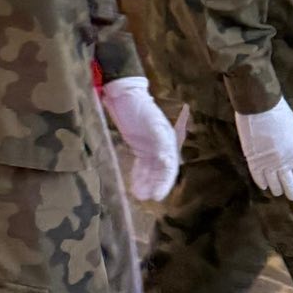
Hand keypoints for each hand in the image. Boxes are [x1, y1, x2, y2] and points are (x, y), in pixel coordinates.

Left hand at [100, 76, 180, 200]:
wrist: (123, 94)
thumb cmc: (139, 108)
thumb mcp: (152, 124)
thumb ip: (160, 141)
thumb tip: (166, 160)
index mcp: (168, 141)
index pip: (169, 168)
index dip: (164, 183)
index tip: (157, 196)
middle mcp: (161, 146)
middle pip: (160, 172)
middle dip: (154, 185)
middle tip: (145, 197)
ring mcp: (149, 147)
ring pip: (150, 170)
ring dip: (145, 182)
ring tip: (138, 194)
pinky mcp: (137, 146)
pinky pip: (140, 165)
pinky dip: (138, 175)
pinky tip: (133, 184)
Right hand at [236, 102, 292, 199]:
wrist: (260, 107)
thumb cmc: (283, 116)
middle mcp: (281, 163)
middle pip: (288, 184)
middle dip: (292, 192)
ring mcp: (266, 162)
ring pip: (273, 183)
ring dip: (277, 189)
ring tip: (278, 192)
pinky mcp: (252, 159)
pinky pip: (257, 176)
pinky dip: (261, 183)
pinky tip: (265, 186)